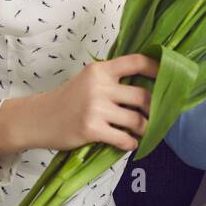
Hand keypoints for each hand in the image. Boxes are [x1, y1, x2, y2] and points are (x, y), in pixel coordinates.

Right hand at [0, 54, 158, 154]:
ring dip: (144, 128)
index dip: (157, 68)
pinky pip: (124, 138)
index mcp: (100, 70)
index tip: (167, 77)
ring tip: (142, 130)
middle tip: (155, 114)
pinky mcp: (92, 129)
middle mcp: (99, 86)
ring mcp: (96, 108)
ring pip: (137, 120)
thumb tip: (149, 86)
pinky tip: (129, 142)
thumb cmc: (68, 99)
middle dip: (154, 108)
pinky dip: (131, 143)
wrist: (38, 119)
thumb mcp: (88, 80)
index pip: (136, 62)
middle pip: (143, 96)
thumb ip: (112, 79)